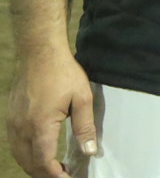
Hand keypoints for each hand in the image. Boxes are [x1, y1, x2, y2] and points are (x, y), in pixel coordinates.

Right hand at [7, 49, 96, 177]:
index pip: (44, 162)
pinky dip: (26, 155)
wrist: (39, 54)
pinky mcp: (11, 118)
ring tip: (54, 169)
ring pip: (20, 156)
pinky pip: (15, 145)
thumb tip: (89, 151)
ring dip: (35, 166)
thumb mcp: (82, 98)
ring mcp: (13, 124)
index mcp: (41, 126)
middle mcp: (22, 128)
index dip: (55, 176)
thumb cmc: (63, 73)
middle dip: (46, 174)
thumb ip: (85, 127)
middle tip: (64, 175)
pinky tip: (39, 153)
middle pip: (30, 163)